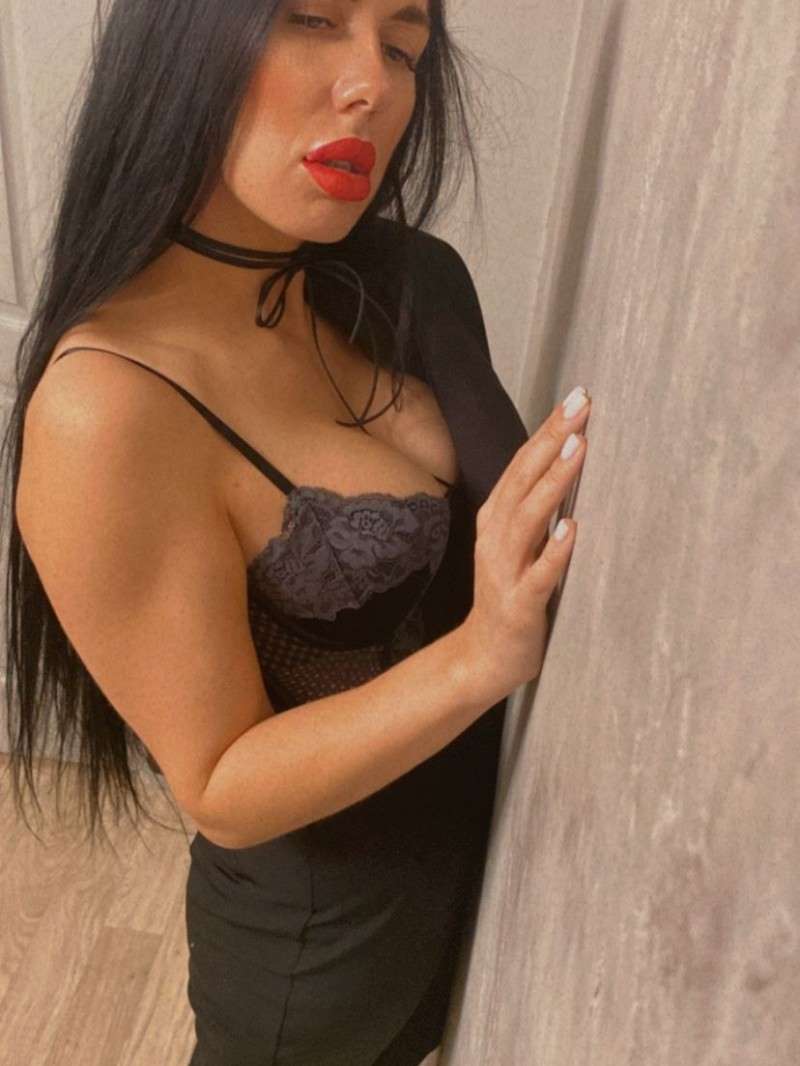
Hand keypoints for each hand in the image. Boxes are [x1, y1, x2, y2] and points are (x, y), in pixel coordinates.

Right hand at [459, 385, 590, 697]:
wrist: (482, 658)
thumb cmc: (509, 598)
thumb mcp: (518, 545)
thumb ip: (537, 510)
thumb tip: (570, 464)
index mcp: (497, 520)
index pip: (523, 465)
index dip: (547, 431)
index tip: (576, 398)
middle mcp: (496, 538)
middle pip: (523, 480)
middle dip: (552, 441)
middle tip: (580, 405)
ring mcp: (505, 571)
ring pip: (529, 519)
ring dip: (553, 484)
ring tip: (578, 450)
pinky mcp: (519, 605)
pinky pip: (539, 575)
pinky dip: (555, 552)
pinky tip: (573, 529)